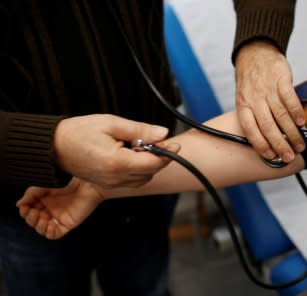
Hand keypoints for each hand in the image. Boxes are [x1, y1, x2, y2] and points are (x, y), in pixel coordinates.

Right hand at [17, 178, 102, 238]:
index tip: (25, 206)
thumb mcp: (45, 185)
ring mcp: (59, 218)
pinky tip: (48, 224)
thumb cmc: (69, 181)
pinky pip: (54, 234)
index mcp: (44, 201)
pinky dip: (48, 232)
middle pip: (34, 221)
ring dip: (37, 226)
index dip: (24, 210)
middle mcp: (50, 210)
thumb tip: (19, 204)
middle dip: (30, 218)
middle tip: (33, 211)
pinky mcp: (67, 224)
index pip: (29, 210)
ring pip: (42, 229)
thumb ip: (31, 194)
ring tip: (41, 216)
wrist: (88, 184)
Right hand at [54, 114, 176, 187]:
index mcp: (117, 162)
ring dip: (149, 165)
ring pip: (143, 179)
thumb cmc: (78, 132)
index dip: (168, 153)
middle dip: (159, 158)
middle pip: (151, 172)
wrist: (53, 147)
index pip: (153, 162)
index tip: (175, 142)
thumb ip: (140, 130)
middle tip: (155, 141)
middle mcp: (115, 178)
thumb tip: (162, 133)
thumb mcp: (111, 123)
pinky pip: (132, 181)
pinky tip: (131, 156)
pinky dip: (138, 171)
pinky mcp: (107, 185)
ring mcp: (111, 184)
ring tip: (138, 147)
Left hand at [235, 41, 304, 161]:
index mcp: (243, 105)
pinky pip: (289, 97)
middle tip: (289, 156)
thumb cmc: (250, 80)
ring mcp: (267, 89)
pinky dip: (296, 111)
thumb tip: (268, 139)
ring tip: (299, 144)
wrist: (254, 52)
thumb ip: (254, 116)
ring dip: (291, 132)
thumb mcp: (244, 98)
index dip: (260, 144)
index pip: (250, 129)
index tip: (270, 156)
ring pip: (280, 115)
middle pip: (267, 126)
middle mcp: (254, 99)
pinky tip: (301, 122)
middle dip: (279, 144)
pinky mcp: (280, 79)